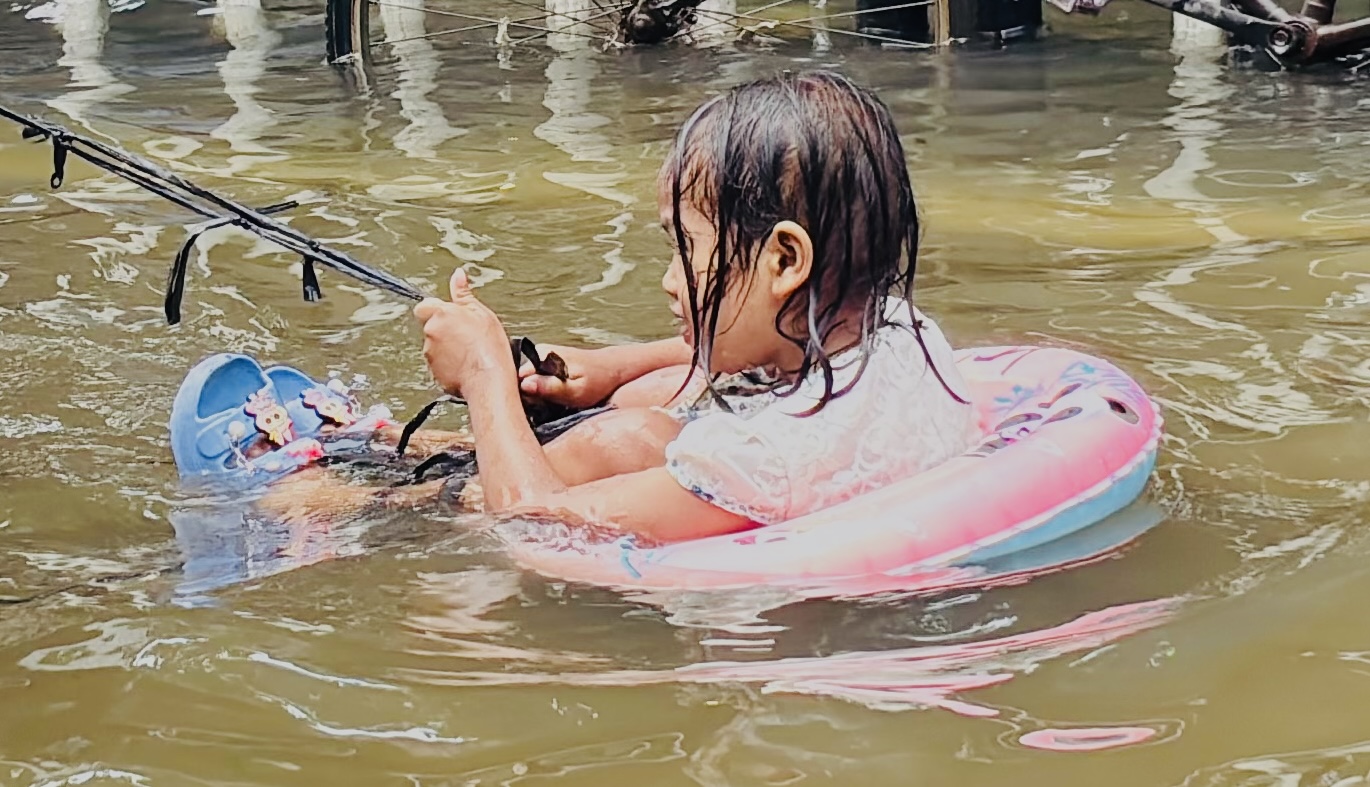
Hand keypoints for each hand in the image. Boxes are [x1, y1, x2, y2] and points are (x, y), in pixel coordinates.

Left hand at [414, 268, 512, 395]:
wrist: (488, 380)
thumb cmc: (488, 349)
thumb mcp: (482, 313)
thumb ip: (464, 293)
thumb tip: (458, 276)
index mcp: (441, 314)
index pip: (425, 305)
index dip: (438, 310)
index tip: (451, 316)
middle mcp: (431, 333)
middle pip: (431, 326)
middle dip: (445, 329)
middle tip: (466, 335)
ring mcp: (430, 354)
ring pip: (435, 346)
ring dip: (447, 347)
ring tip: (469, 351)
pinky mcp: (433, 372)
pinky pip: (439, 364)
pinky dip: (449, 364)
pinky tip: (466, 364)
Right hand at [518, 343, 623, 408]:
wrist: (612, 368)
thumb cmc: (597, 381)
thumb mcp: (575, 390)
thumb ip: (550, 387)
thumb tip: (525, 384)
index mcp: (542, 355)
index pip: (515, 378)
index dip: (523, 397)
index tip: (538, 407)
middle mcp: (537, 352)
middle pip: (519, 380)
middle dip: (529, 396)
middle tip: (549, 406)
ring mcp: (540, 356)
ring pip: (526, 381)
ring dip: (536, 395)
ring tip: (554, 402)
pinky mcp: (544, 362)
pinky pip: (534, 379)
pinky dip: (542, 391)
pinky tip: (554, 397)